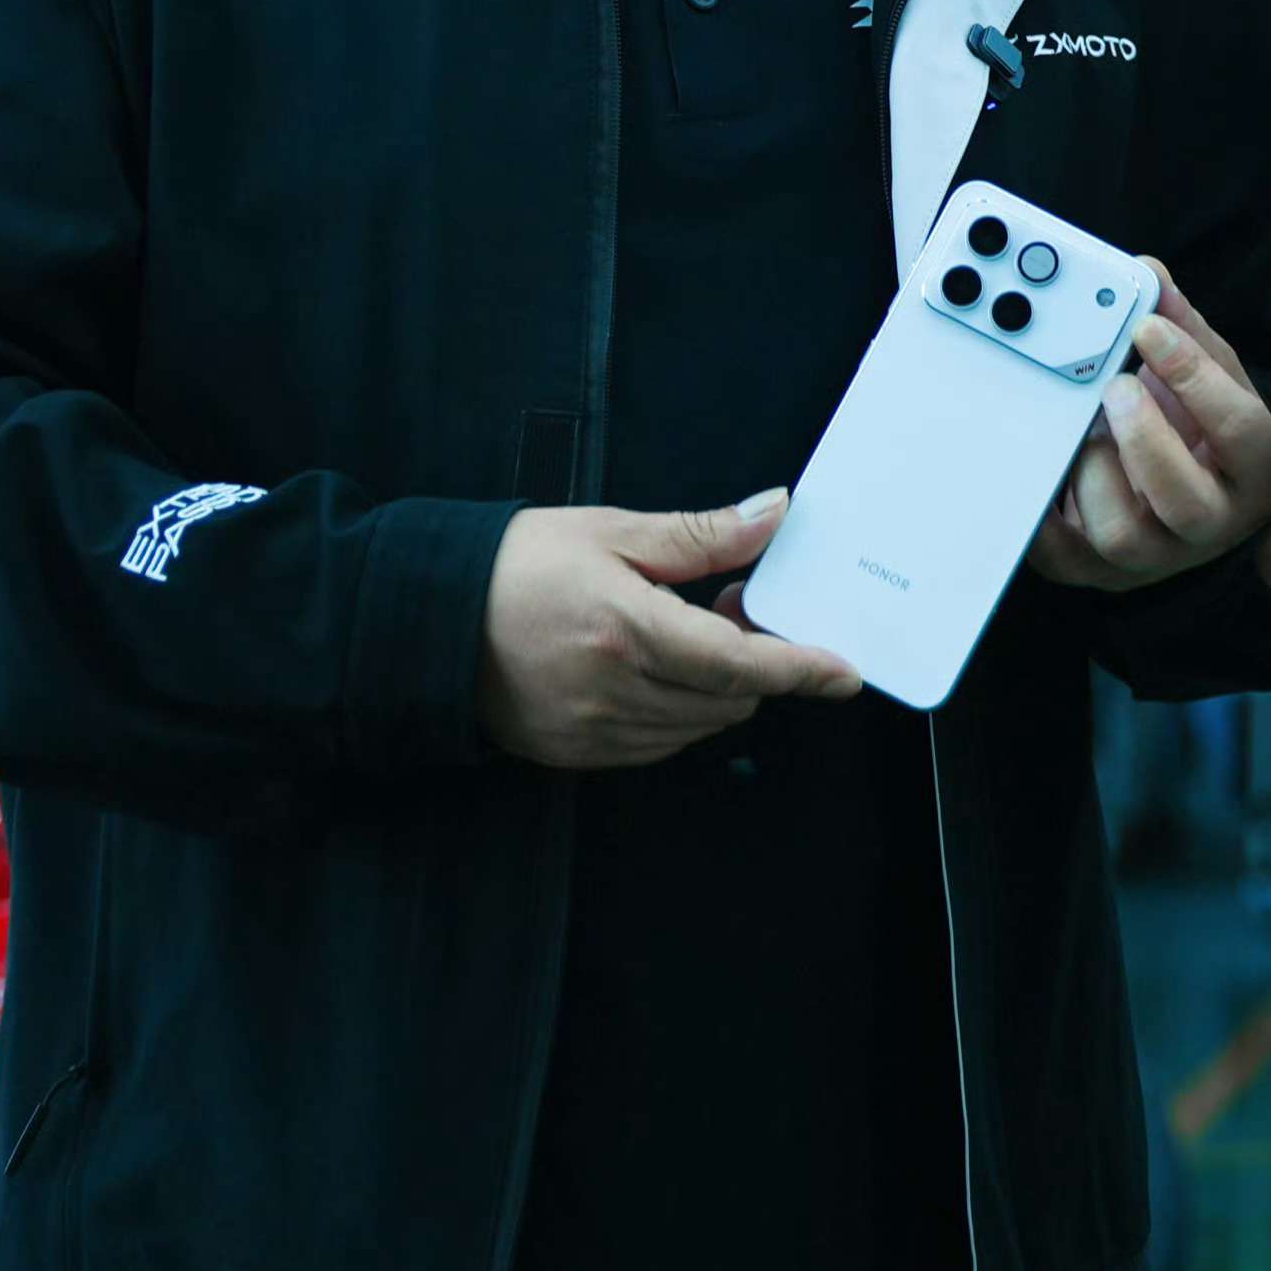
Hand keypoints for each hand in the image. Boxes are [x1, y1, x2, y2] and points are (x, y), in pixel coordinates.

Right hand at [477, 492, 859, 769]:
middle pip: (728, 701)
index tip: (844, 673)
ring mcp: (594, 732)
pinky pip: (657, 745)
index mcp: (628, 631)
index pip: (741, 665)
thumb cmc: (514, 564)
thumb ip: (701, 534)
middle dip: (754, 663)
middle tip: (736, 604)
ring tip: (688, 630)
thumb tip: (773, 516)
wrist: (426, 618)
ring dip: (717, 689)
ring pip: (697, 727)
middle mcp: (615, 693)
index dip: (800, 669)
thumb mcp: (611, 530)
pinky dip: (678, 712)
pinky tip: (658, 668)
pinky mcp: (576, 755)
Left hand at [1026, 290, 1270, 589]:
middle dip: (1145, 438)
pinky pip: (1060, 556)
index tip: (1150, 326)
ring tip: (1082, 426)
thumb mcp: (1212, 376)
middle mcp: (1212, 523)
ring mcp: (1156, 554)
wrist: (1193, 493)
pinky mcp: (1100, 570)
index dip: (1195, 376)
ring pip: (1122, 536)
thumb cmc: (1204, 433)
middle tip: (1113, 385)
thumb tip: (1148, 276)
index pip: (1241, 431)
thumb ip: (1184, 328)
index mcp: (1255, 472)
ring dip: (1093, 471)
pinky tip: (1040, 462)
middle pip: (1186, 503)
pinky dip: (1039, 513)